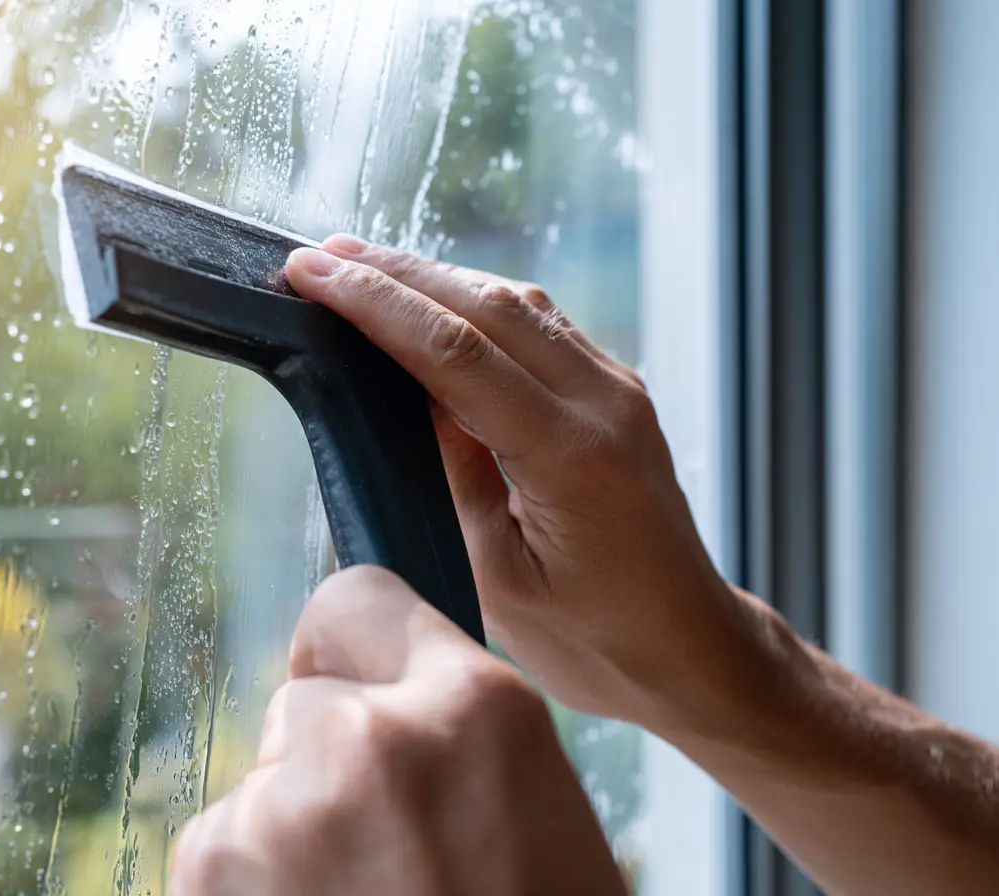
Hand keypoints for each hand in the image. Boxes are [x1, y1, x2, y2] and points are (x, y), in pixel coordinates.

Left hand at [169, 566, 626, 895]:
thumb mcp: (528, 798)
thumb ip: (442, 721)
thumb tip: (352, 688)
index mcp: (478, 707)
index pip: (358, 598)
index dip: (355, 653)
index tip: (352, 691)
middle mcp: (371, 737)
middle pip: (301, 703)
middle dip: (328, 762)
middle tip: (388, 856)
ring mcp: (283, 810)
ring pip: (261, 785)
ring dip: (290, 837)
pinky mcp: (212, 871)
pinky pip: (222, 848)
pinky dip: (253, 889)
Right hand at [284, 237, 767, 733]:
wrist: (688, 649)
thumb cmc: (594, 638)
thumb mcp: (497, 571)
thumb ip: (453, 471)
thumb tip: (410, 391)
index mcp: (570, 453)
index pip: (452, 350)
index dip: (373, 304)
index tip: (310, 275)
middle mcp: (604, 401)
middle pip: (484, 303)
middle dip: (394, 271)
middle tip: (319, 256)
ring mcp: (618, 390)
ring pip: (515, 303)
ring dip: (434, 278)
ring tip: (360, 265)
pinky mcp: (617, 394)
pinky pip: (540, 326)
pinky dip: (476, 303)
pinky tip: (432, 301)